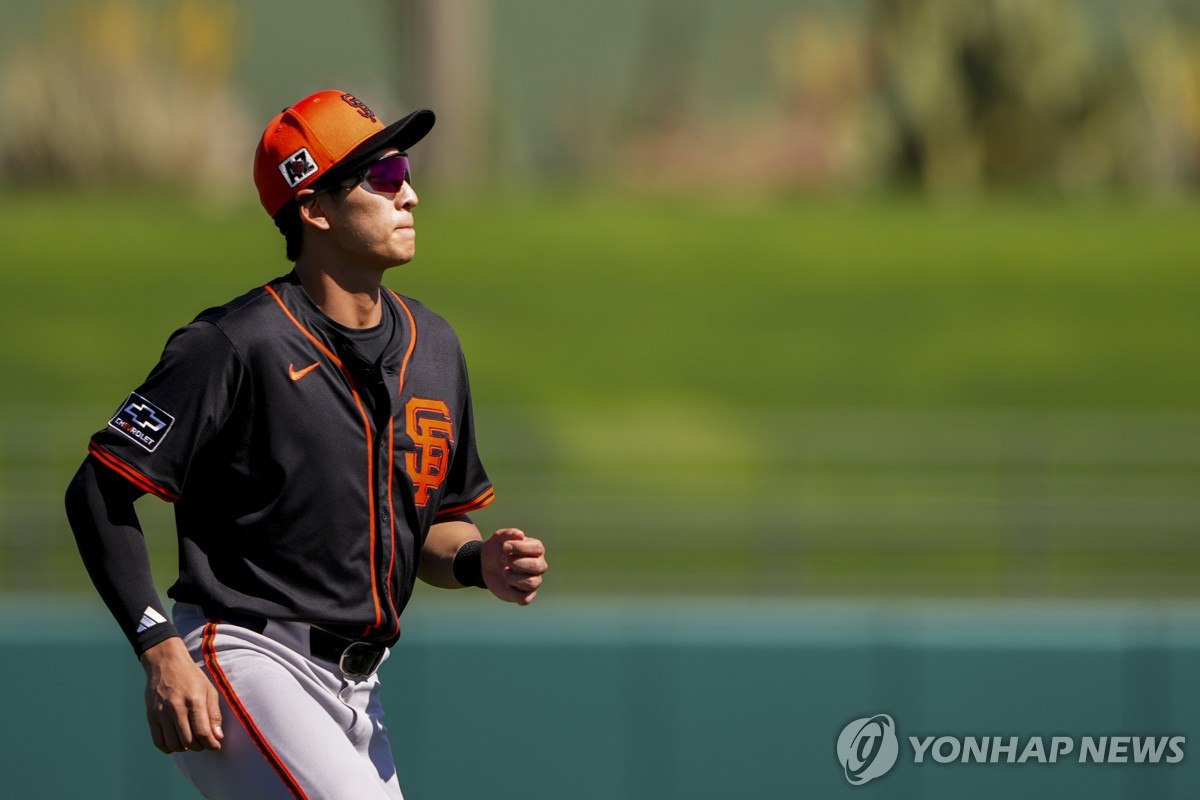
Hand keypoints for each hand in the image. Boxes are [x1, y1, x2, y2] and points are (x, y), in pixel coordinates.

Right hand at [139, 637, 223, 752]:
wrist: (166, 663)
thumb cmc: (192, 677)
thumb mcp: (209, 690)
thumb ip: (214, 714)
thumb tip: (217, 737)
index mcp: (194, 700)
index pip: (202, 732)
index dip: (211, 744)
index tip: (216, 746)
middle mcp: (176, 708)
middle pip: (188, 741)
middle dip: (200, 747)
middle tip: (204, 743)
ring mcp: (161, 713)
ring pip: (173, 744)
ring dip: (185, 748)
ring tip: (191, 742)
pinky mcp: (151, 716)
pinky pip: (158, 741)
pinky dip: (168, 748)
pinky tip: (177, 743)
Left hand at [481, 528, 546, 604]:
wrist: (485, 565)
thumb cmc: (496, 549)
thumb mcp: (498, 538)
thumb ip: (508, 534)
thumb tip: (520, 535)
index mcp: (536, 550)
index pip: (537, 549)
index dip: (520, 548)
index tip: (505, 546)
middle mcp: (538, 565)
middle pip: (537, 566)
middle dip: (516, 562)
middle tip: (503, 559)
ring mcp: (533, 581)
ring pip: (532, 583)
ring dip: (513, 577)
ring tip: (504, 572)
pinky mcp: (525, 595)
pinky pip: (525, 599)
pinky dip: (513, 592)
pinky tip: (507, 584)